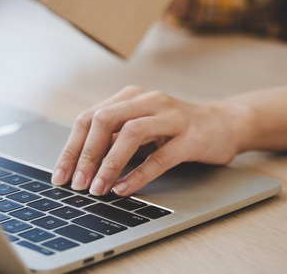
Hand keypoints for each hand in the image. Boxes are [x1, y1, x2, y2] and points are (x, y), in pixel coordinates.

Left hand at [51, 86, 242, 195]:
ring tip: (96, 188)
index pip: (89, 118)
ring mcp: (170, 117)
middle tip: (76, 184)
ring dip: (108, 163)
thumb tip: (79, 165)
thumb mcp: (141, 128)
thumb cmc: (176, 129)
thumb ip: (114, 139)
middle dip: (85, 154)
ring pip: (130, 133)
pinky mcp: (190, 137)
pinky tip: (123, 189)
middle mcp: (148, 100)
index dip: (71, 147)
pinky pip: (160, 157)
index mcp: (130, 97)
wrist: (225, 124)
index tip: (60, 175)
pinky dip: (138, 174)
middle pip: (104, 120)